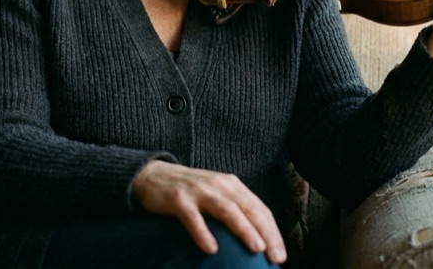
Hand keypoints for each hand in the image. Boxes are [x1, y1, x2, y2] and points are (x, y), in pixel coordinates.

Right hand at [131, 160, 285, 264]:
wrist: (152, 175)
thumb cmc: (191, 192)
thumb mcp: (216, 196)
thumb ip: (235, 211)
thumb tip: (259, 241)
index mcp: (232, 185)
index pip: (259, 209)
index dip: (272, 232)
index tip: (281, 255)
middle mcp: (219, 185)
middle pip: (248, 209)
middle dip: (265, 233)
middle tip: (276, 256)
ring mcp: (198, 191)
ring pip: (226, 210)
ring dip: (243, 229)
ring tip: (256, 248)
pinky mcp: (178, 199)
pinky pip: (192, 217)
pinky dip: (203, 232)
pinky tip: (211, 249)